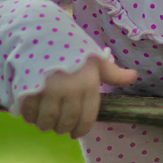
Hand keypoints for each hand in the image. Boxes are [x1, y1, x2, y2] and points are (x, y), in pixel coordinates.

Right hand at [19, 57, 136, 138]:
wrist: (40, 29)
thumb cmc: (70, 46)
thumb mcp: (94, 58)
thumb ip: (112, 72)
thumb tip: (133, 76)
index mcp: (88, 84)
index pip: (86, 118)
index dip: (80, 130)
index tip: (74, 133)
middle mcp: (70, 90)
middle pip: (65, 122)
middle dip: (62, 128)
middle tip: (58, 125)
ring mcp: (48, 90)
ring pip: (47, 121)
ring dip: (45, 124)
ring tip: (44, 121)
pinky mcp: (28, 89)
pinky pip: (29, 113)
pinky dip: (29, 117)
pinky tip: (31, 112)